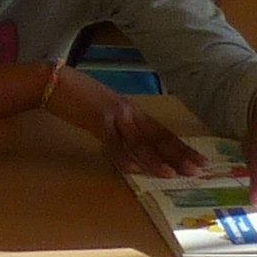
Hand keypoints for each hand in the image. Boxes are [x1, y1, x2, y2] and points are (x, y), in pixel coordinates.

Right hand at [46, 65, 202, 175]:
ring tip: (170, 174)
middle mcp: (130, 112)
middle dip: (179, 156)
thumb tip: (135, 151)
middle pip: (158, 138)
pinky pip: (112, 142)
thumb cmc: (80, 97)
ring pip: (139, 142)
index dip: (182, 148)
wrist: (56, 82)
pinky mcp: (96, 120)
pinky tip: (132, 168)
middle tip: (197, 171)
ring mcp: (114, 115)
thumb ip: (123, 128)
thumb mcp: (108, 112)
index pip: (163, 133)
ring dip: (155, 160)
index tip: (200, 162)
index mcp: (134, 111)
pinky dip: (122, 156)